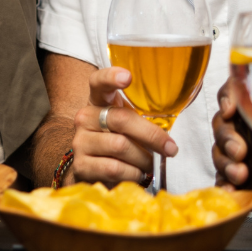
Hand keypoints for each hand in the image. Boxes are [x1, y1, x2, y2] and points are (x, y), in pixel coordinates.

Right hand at [71, 67, 176, 184]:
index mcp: (98, 101)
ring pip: (120, 146)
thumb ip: (142, 119)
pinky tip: (137, 173)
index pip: (98, 82)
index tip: (127, 76)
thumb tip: (170, 134)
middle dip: (151, 135)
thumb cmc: (119, 140)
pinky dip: (133, 174)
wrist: (94, 169)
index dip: (111, 77)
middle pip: (121, 119)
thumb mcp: (128, 124)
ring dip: (143, 159)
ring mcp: (80, 141)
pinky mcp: (81, 165)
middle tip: (170, 148)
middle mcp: (85, 117)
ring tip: (150, 164)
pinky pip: (115, 168)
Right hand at [212, 80, 251, 222]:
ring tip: (241, 175)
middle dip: (225, 137)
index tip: (230, 108)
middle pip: (222, 124)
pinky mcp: (247, 183)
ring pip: (219, 152)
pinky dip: (224, 185)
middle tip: (240, 151)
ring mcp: (247, 157)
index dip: (226, 97)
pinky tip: (231, 189)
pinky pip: (225, 182)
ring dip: (225, 163)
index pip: (236, 92)